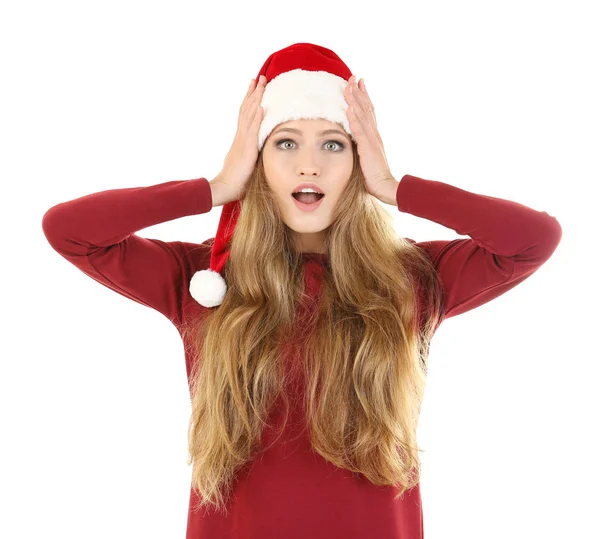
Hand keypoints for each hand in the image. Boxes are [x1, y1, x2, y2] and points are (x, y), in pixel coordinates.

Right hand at [213, 75, 265, 205]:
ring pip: (249, 115)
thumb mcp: (246, 164)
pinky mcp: (246, 149)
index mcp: (241, 139)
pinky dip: (256, 118)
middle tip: (260, 77)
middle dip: (254, 92)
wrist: (224, 188)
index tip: (256, 87)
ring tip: (262, 84)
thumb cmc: (235, 181)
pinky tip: (261, 107)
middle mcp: (241, 136)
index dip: (250, 100)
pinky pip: (252, 131)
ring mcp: (243, 141)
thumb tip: (260, 154)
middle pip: (247, 109)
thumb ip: (252, 156)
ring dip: (256, 98)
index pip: (246, 115)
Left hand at [344, 76, 395, 199]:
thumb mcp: (368, 158)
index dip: (363, 97)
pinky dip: (354, 118)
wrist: (386, 186)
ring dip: (355, 100)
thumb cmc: (375, 176)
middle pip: (366, 108)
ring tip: (348, 86)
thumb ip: (363, 147)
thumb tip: (356, 142)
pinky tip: (349, 107)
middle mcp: (374, 134)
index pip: (368, 112)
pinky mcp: (368, 148)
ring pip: (362, 115)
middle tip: (353, 77)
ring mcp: (372, 140)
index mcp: (374, 136)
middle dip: (359, 92)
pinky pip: (360, 130)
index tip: (358, 84)